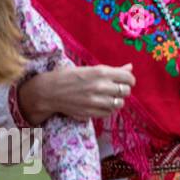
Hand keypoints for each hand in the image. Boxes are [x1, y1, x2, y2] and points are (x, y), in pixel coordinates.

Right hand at [19, 64, 135, 123]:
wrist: (49, 91)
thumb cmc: (70, 76)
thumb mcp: (91, 69)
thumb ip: (113, 70)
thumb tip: (130, 67)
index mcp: (101, 72)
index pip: (128, 78)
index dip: (129, 80)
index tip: (126, 81)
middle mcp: (100, 86)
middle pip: (125, 91)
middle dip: (124, 90)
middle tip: (117, 89)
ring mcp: (95, 101)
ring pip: (119, 104)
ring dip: (117, 101)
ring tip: (109, 97)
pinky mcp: (90, 112)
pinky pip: (108, 113)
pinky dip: (108, 109)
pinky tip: (102, 104)